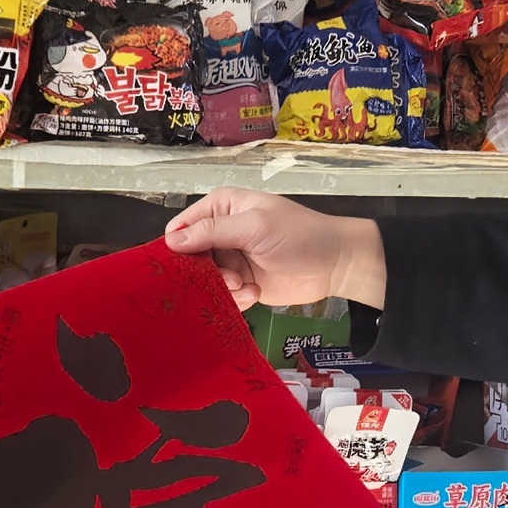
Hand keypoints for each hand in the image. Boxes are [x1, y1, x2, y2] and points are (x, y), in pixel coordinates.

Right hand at [163, 189, 386, 310]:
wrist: (335, 264)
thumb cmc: (300, 235)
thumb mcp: (255, 227)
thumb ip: (213, 232)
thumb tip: (172, 241)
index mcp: (221, 209)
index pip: (181, 228)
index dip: (177, 249)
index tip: (183, 268)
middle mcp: (221, 233)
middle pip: (190, 260)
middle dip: (204, 274)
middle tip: (228, 278)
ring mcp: (231, 260)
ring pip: (205, 282)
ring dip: (223, 288)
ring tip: (246, 285)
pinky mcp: (242, 283)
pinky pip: (223, 296)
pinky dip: (236, 299)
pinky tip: (255, 293)